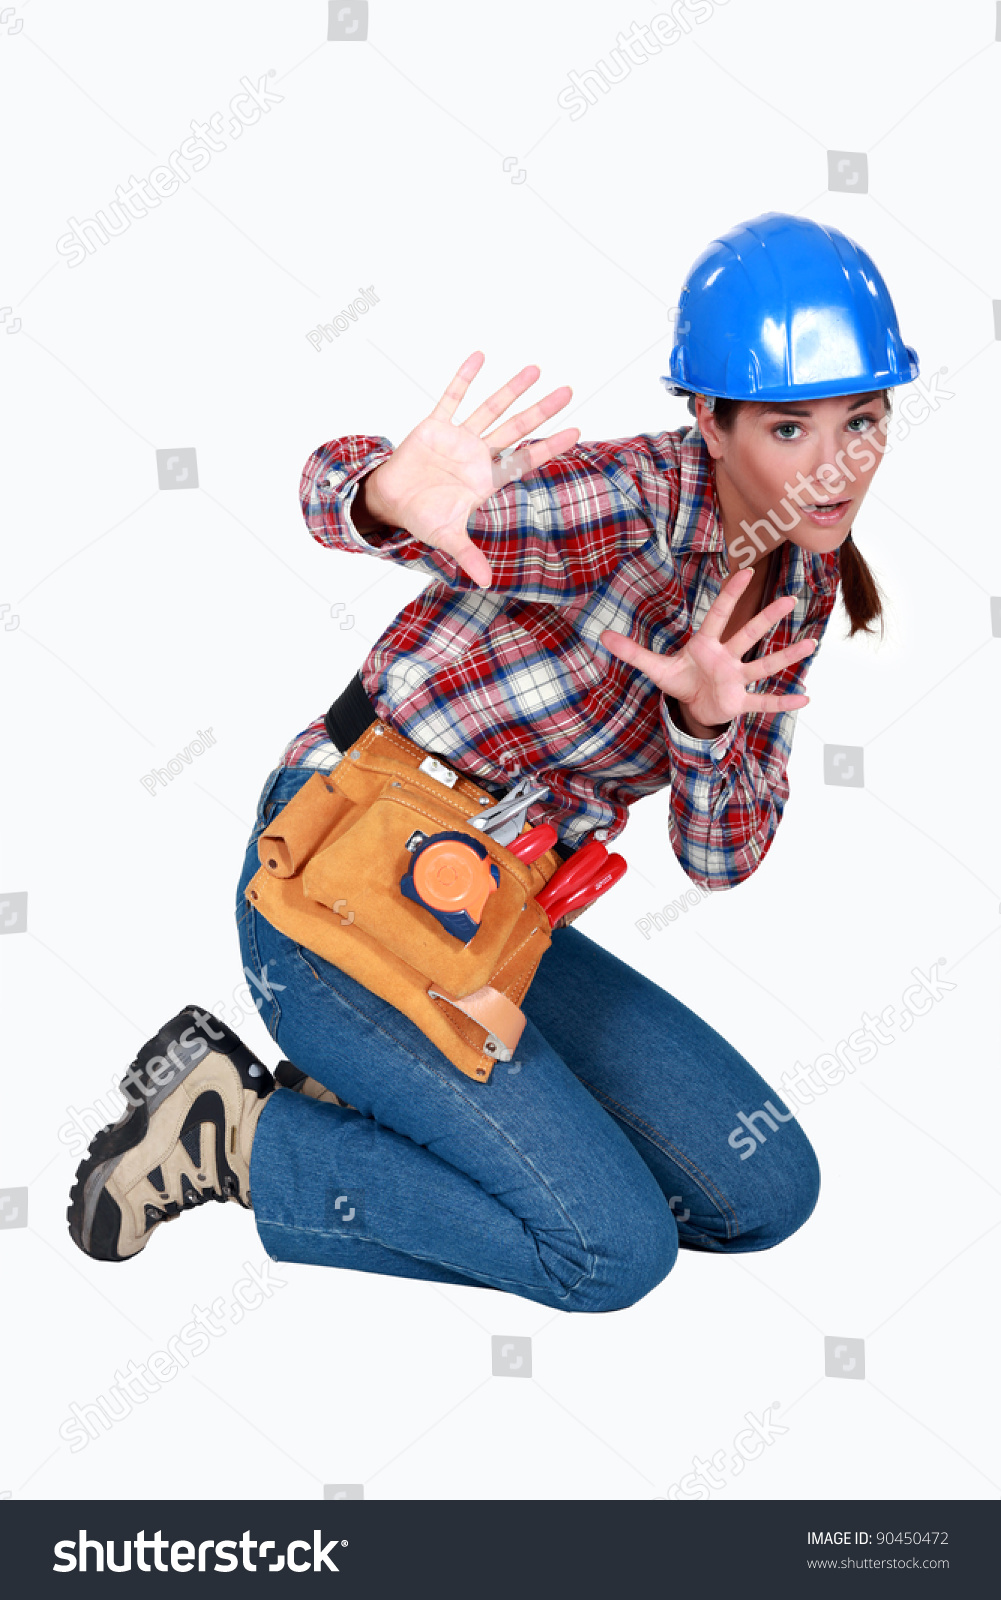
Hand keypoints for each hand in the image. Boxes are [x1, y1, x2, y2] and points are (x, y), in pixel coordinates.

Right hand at [364, 351, 578, 586]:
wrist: (392, 502)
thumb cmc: (424, 517)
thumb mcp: (447, 537)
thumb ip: (468, 554)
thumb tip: (486, 582)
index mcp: (486, 478)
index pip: (525, 459)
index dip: (550, 447)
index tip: (577, 432)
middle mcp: (478, 454)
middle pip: (516, 428)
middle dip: (542, 411)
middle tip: (569, 391)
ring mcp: (458, 437)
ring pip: (491, 409)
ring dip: (511, 389)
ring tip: (535, 369)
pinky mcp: (434, 426)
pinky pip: (451, 398)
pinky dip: (463, 378)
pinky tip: (480, 357)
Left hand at [599, 568, 818, 728]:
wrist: (693, 705)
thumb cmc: (680, 679)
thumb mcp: (654, 667)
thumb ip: (632, 652)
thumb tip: (602, 637)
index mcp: (706, 645)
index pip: (718, 615)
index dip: (729, 595)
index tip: (744, 571)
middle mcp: (726, 658)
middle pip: (749, 634)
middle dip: (768, 617)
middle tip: (789, 598)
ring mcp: (736, 678)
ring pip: (763, 665)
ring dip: (786, 656)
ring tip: (811, 644)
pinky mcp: (740, 701)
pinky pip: (763, 701)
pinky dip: (782, 702)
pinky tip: (805, 698)